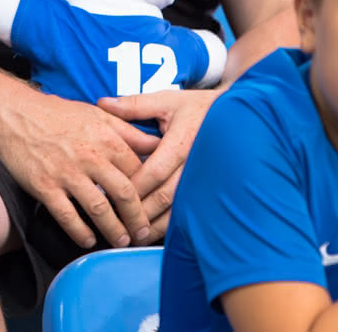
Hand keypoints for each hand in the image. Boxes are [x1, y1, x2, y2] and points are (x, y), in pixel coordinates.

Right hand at [0, 90, 159, 249]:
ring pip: (99, 209)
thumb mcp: (97, 113)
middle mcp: (89, 156)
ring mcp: (66, 173)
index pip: (138, 170)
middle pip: (124, 193)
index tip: (154, 206)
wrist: (14, 113)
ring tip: (121, 241)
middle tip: (143, 233)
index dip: (149, 192)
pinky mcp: (44, 186)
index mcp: (105, 137)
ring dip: (113, 229)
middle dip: (137, 218)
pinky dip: (80, 232)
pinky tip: (88, 240)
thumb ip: (127, 130)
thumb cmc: (57, 113)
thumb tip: (156, 143)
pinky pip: (67, 216)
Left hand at [99, 88, 217, 240]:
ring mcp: (202, 180)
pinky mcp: (207, 190)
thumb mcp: (167, 101)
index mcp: (181, 143)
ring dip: (154, 225)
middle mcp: (193, 165)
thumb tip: (103, 104)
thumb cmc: (196, 108)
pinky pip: (188, 211)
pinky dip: (171, 225)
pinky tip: (155, 233)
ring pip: (176, 209)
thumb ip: (135, 106)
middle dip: (139, 212)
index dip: (132, 187)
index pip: (154, 171)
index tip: (109, 196)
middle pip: (163, 196)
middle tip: (116, 224)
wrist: (235, 117)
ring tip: (133, 237)